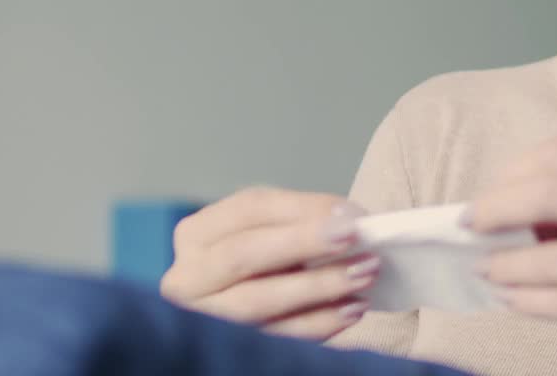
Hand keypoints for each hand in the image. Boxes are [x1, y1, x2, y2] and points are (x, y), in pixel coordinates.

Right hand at [159, 187, 378, 340]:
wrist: (241, 296)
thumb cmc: (264, 252)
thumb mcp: (274, 224)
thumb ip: (304, 216)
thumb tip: (349, 217)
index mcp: (198, 233)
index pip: (249, 210)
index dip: (301, 210)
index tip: (350, 214)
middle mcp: (191, 277)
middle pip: (243, 256)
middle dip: (302, 244)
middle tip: (354, 237)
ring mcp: (210, 317)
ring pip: (260, 302)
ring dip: (319, 286)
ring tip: (365, 274)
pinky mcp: (235, 346)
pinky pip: (279, 337)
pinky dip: (320, 322)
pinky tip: (353, 308)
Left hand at [468, 137, 556, 372]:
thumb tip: (515, 201)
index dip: (513, 171)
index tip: (488, 190)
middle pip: (552, 195)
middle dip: (495, 208)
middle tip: (468, 223)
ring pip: (553, 261)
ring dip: (505, 265)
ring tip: (486, 267)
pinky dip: (531, 301)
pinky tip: (515, 298)